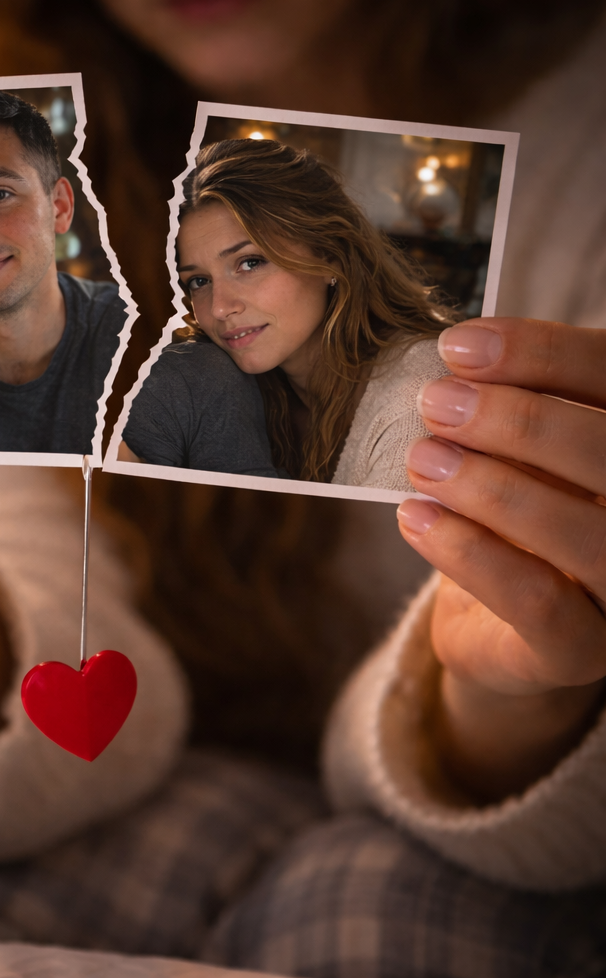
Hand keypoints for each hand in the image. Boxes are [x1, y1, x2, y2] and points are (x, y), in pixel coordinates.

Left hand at [398, 318, 605, 801]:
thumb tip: (461, 363)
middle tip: (435, 404)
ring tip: (423, 459)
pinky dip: (469, 552)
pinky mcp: (583, 652)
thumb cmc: (511, 518)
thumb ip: (509, 409)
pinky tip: (415, 517)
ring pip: (583, 535)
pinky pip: (538, 602)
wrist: (496, 627)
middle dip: (517, 421)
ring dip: (491, 488)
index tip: (459, 346)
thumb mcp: (514, 452)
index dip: (544, 355)